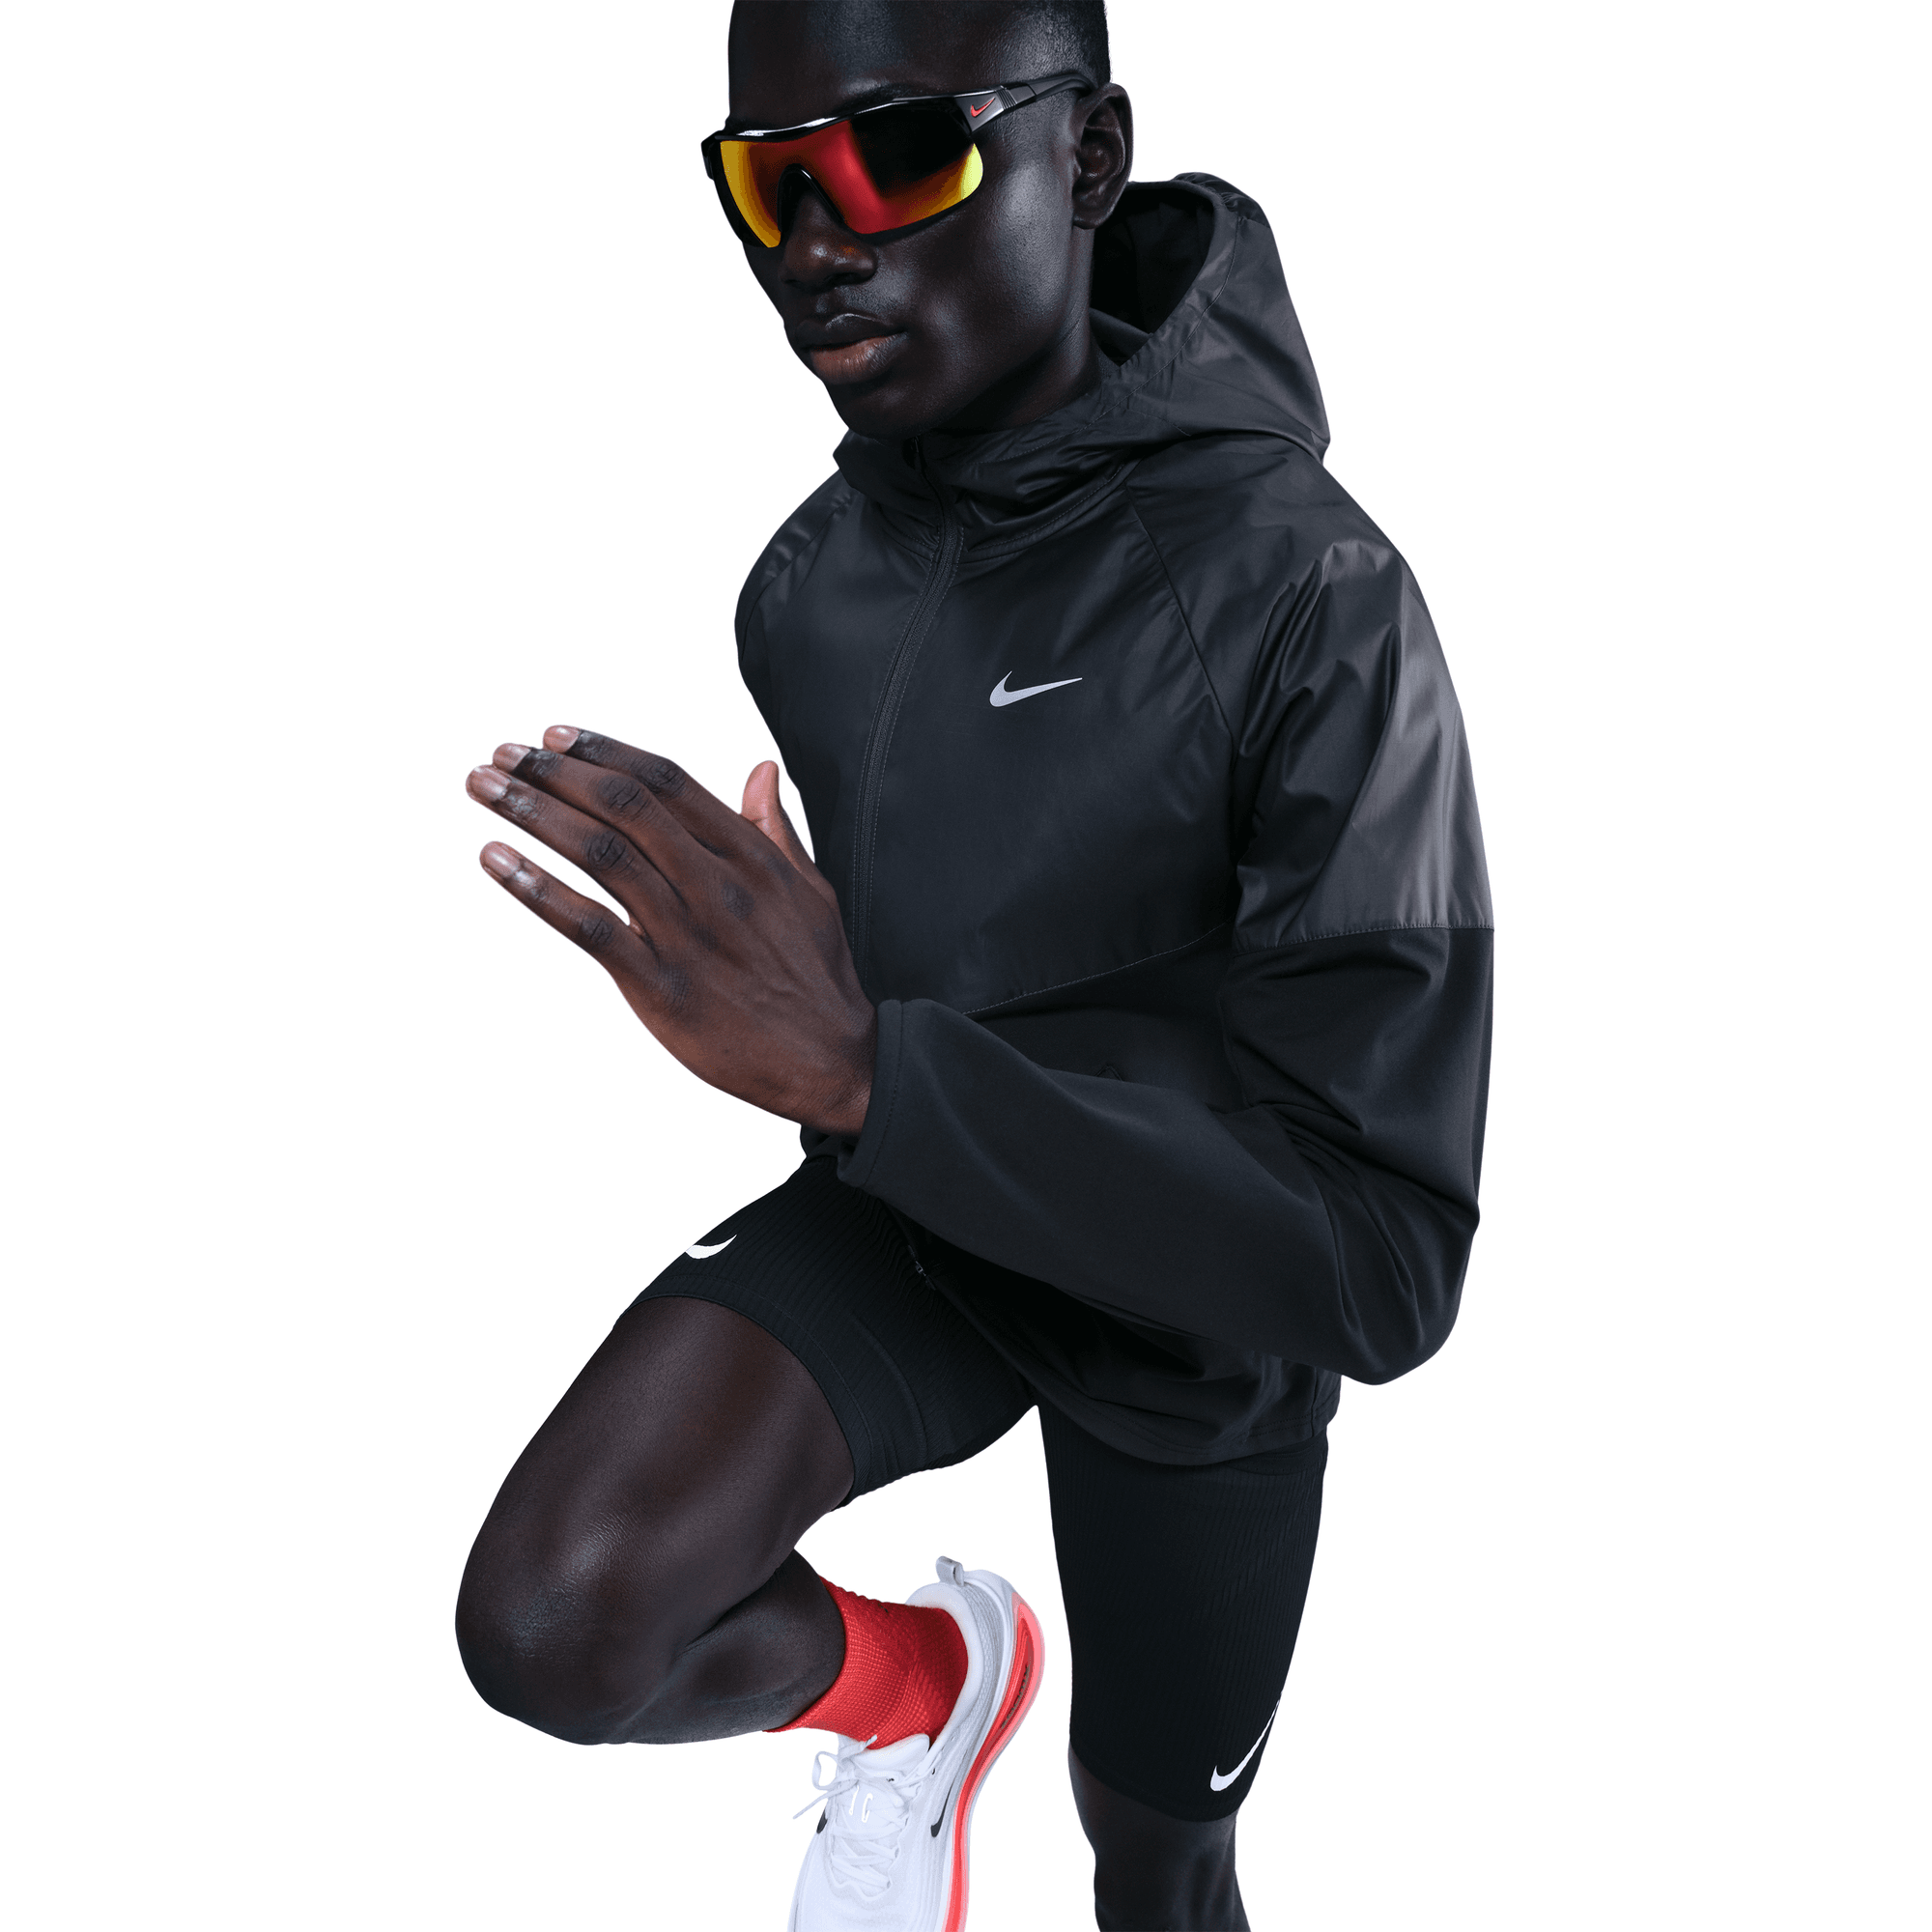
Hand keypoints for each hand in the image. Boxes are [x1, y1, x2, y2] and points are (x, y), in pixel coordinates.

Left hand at [466, 728, 875, 1137]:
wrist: (836, 1063)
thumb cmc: (819, 979)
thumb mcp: (810, 891)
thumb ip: (774, 830)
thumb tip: (760, 771)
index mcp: (750, 857)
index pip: (667, 782)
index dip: (605, 751)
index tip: (557, 736)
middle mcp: (716, 885)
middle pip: (624, 805)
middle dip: (556, 771)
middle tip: (506, 755)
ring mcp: (688, 935)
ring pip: (601, 854)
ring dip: (534, 813)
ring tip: (486, 788)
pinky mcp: (662, 987)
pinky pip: (589, 927)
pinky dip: (536, 889)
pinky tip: (497, 860)